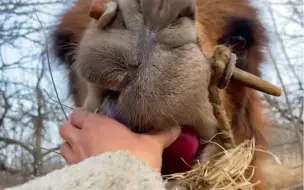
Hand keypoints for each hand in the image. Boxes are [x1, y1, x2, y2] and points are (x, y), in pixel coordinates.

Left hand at [59, 108, 180, 171]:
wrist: (124, 184)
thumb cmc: (135, 157)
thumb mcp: (151, 145)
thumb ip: (161, 135)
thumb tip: (177, 128)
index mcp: (97, 125)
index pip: (78, 114)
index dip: (82, 116)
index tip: (92, 119)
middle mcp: (82, 138)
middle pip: (64, 128)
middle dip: (72, 129)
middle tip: (84, 133)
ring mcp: (76, 156)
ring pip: (63, 146)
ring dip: (70, 145)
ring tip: (82, 148)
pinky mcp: (75, 172)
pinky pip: (66, 163)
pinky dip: (72, 161)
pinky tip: (83, 163)